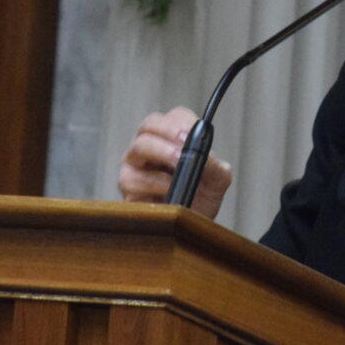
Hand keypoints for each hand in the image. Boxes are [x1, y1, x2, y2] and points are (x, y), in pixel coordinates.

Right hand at [118, 107, 232, 218]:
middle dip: (169, 132)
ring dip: (163, 155)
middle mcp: (149, 146)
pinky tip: (169, 191)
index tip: (195, 135)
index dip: (184, 123)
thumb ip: (216, 166)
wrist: (191, 227)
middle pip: (150, 124)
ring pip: (139, 147)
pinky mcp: (127, 189)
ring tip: (180, 172)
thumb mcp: (217, 181)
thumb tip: (206, 157)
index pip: (174, 117)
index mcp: (171, 138)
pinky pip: (134, 178)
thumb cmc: (201, 199)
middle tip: (185, 146)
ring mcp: (134, 165)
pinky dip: (155, 183)